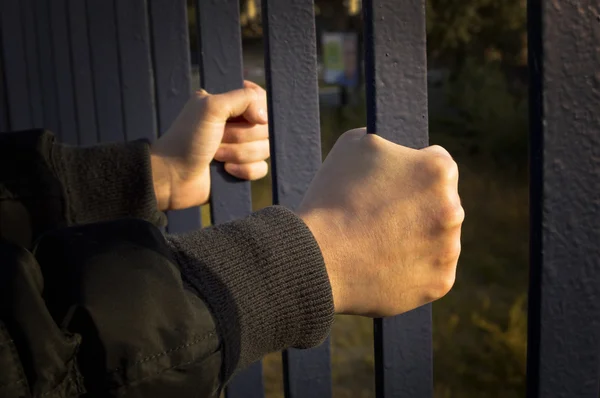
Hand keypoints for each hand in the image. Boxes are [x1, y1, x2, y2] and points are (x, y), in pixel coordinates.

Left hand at [150, 81, 269, 210]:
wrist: (173, 176)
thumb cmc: (187, 139)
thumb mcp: (211, 107)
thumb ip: (244, 99)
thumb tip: (265, 117)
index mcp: (227, 104)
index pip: (260, 99)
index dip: (256, 109)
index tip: (239, 116)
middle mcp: (235, 123)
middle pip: (264, 127)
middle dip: (241, 136)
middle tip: (218, 139)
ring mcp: (239, 147)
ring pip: (264, 148)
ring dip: (240, 154)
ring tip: (217, 156)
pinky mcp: (242, 169)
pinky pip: (261, 169)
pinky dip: (245, 170)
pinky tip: (226, 170)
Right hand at [297, 129, 463, 317]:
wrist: (318, 257)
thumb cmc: (331, 197)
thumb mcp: (354, 145)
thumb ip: (389, 146)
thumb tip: (399, 155)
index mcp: (439, 170)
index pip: (435, 162)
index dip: (409, 170)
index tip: (389, 184)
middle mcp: (453, 209)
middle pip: (440, 202)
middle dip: (417, 205)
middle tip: (379, 216)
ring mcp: (448, 250)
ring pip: (437, 237)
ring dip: (416, 237)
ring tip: (376, 242)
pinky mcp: (439, 283)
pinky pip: (430, 270)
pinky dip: (411, 268)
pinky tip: (382, 264)